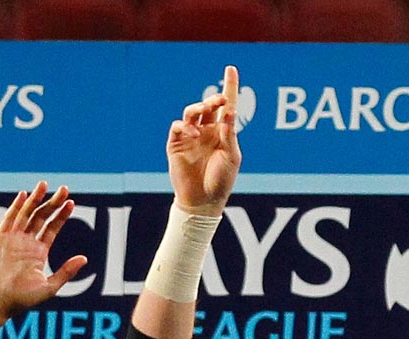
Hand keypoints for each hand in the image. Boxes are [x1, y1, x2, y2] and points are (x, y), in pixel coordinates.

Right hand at [0, 183, 87, 317]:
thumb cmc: (22, 299)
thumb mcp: (50, 286)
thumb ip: (66, 271)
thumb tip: (84, 258)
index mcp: (38, 253)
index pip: (52, 229)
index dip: (61, 215)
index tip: (71, 203)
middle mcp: (26, 243)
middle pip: (41, 217)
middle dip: (53, 203)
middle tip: (65, 189)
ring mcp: (13, 240)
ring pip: (26, 214)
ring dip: (36, 199)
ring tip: (45, 185)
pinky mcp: (1, 239)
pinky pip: (9, 220)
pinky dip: (17, 207)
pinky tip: (25, 196)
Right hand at [167, 65, 242, 214]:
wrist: (204, 201)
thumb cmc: (221, 180)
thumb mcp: (231, 157)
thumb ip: (230, 134)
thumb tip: (230, 111)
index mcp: (222, 133)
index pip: (226, 106)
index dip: (229, 87)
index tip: (231, 68)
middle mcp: (206, 131)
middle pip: (208, 106)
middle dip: (213, 99)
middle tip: (221, 99)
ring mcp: (190, 136)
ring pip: (191, 112)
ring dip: (199, 108)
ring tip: (205, 110)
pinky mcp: (176, 144)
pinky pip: (177, 127)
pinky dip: (184, 126)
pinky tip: (193, 133)